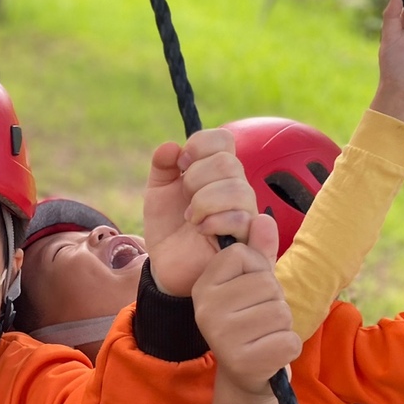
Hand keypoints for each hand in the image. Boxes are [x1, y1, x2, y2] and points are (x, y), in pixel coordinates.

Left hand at [143, 128, 256, 296]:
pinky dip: (213, 221)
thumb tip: (172, 146)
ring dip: (204, 202)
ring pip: (237, 189)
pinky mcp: (245, 238)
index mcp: (216, 171)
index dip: (199, 145)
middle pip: (227, 162)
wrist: (167, 264)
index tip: (180, 165)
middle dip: (196, 179)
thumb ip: (162, 165)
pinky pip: (240, 218)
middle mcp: (236, 187)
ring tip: (191, 218)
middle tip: (185, 199)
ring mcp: (244, 212)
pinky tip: (200, 230)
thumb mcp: (158, 192)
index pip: (222, 139)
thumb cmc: (168, 227)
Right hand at [192, 214, 300, 392]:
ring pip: (280, 313)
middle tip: (260, 319)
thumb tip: (263, 218)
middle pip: (267, 285)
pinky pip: (288, 341)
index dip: (258, 270)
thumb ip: (259, 252)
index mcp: (203, 285)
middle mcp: (205, 309)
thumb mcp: (253, 282)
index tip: (249, 291)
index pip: (243, 254)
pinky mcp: (243, 363)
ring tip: (264, 335)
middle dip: (275, 301)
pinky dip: (288, 347)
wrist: (246, 372)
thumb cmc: (251, 319)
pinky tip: (270, 353)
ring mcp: (221, 337)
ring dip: (283, 325)